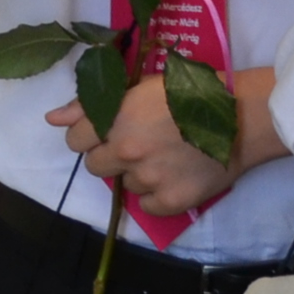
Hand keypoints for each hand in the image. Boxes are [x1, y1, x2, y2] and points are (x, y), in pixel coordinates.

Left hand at [47, 77, 236, 217]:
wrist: (241, 116)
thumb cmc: (191, 91)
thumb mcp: (140, 86)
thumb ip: (92, 104)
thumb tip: (52, 119)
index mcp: (117, 119)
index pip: (75, 140)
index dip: (87, 135)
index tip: (103, 132)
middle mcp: (127, 152)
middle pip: (94, 166)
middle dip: (108, 156)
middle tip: (134, 145)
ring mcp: (150, 179)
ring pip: (124, 186)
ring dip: (136, 174)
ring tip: (162, 156)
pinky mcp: (173, 201)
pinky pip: (148, 207)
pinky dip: (157, 195)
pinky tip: (173, 176)